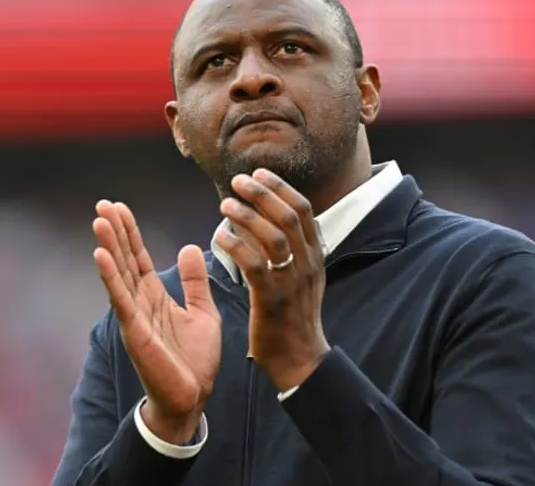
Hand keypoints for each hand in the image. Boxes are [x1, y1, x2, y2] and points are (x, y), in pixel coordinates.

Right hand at [92, 201, 221, 443]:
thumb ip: (195, 282)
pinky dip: (110, 276)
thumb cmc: (195, 360)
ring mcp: (135, 316)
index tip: (119, 207)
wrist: (192, 398)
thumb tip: (188, 247)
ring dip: (109, 246)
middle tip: (103, 204)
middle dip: (115, 232)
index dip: (130, 233)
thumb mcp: (203, 312)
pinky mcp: (135, 331)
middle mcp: (141, 303)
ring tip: (99, 220)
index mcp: (156, 297)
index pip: (139, 258)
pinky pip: (121, 299)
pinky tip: (101, 255)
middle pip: (125, 260)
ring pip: (119, 274)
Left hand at [214, 169, 329, 392]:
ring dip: (247, 215)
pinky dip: (236, 244)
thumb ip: (291, 249)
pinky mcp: (272, 299)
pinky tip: (219, 235)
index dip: (281, 187)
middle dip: (263, 193)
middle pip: (289, 216)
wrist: (300, 360)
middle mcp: (308, 264)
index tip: (260, 173)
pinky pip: (254, 264)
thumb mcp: (303, 277)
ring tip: (226, 204)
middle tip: (239, 180)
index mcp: (315, 256)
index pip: (303, 210)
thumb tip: (268, 219)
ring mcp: (292, 281)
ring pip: (273, 236)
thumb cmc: (294, 317)